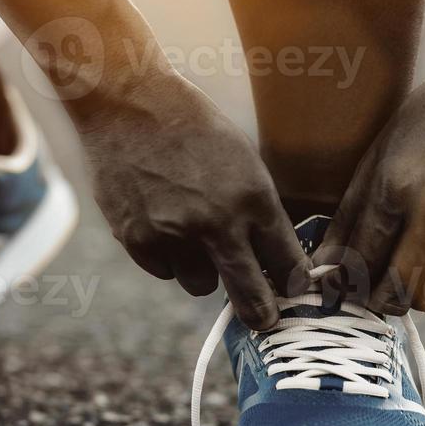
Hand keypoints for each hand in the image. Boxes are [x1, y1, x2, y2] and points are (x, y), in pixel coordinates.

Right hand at [77, 72, 308, 329]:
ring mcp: (174, 235)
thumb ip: (255, 209)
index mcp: (252, 198)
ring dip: (201, 270)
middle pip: (249, 293)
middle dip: (261, 313)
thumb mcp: (241, 160)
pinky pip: (163, 271)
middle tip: (265, 321)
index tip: (295, 294)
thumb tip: (271, 259)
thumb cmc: (192, 126)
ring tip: (190, 233)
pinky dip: (166, 257)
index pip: (286, 261)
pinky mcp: (138, 241)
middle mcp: (216, 223)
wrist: (129, 103)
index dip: (294, 284)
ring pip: (199, 284)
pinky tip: (160, 220)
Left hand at [318, 63, 424, 314]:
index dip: (345, 283)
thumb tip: (327, 264)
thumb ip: (352, 216)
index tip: (336, 292)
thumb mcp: (377, 158)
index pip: (364, 259)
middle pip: (400, 291)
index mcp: (398, 188)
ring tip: (405, 274)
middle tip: (371, 287)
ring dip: (413, 295)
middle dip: (378, 297)